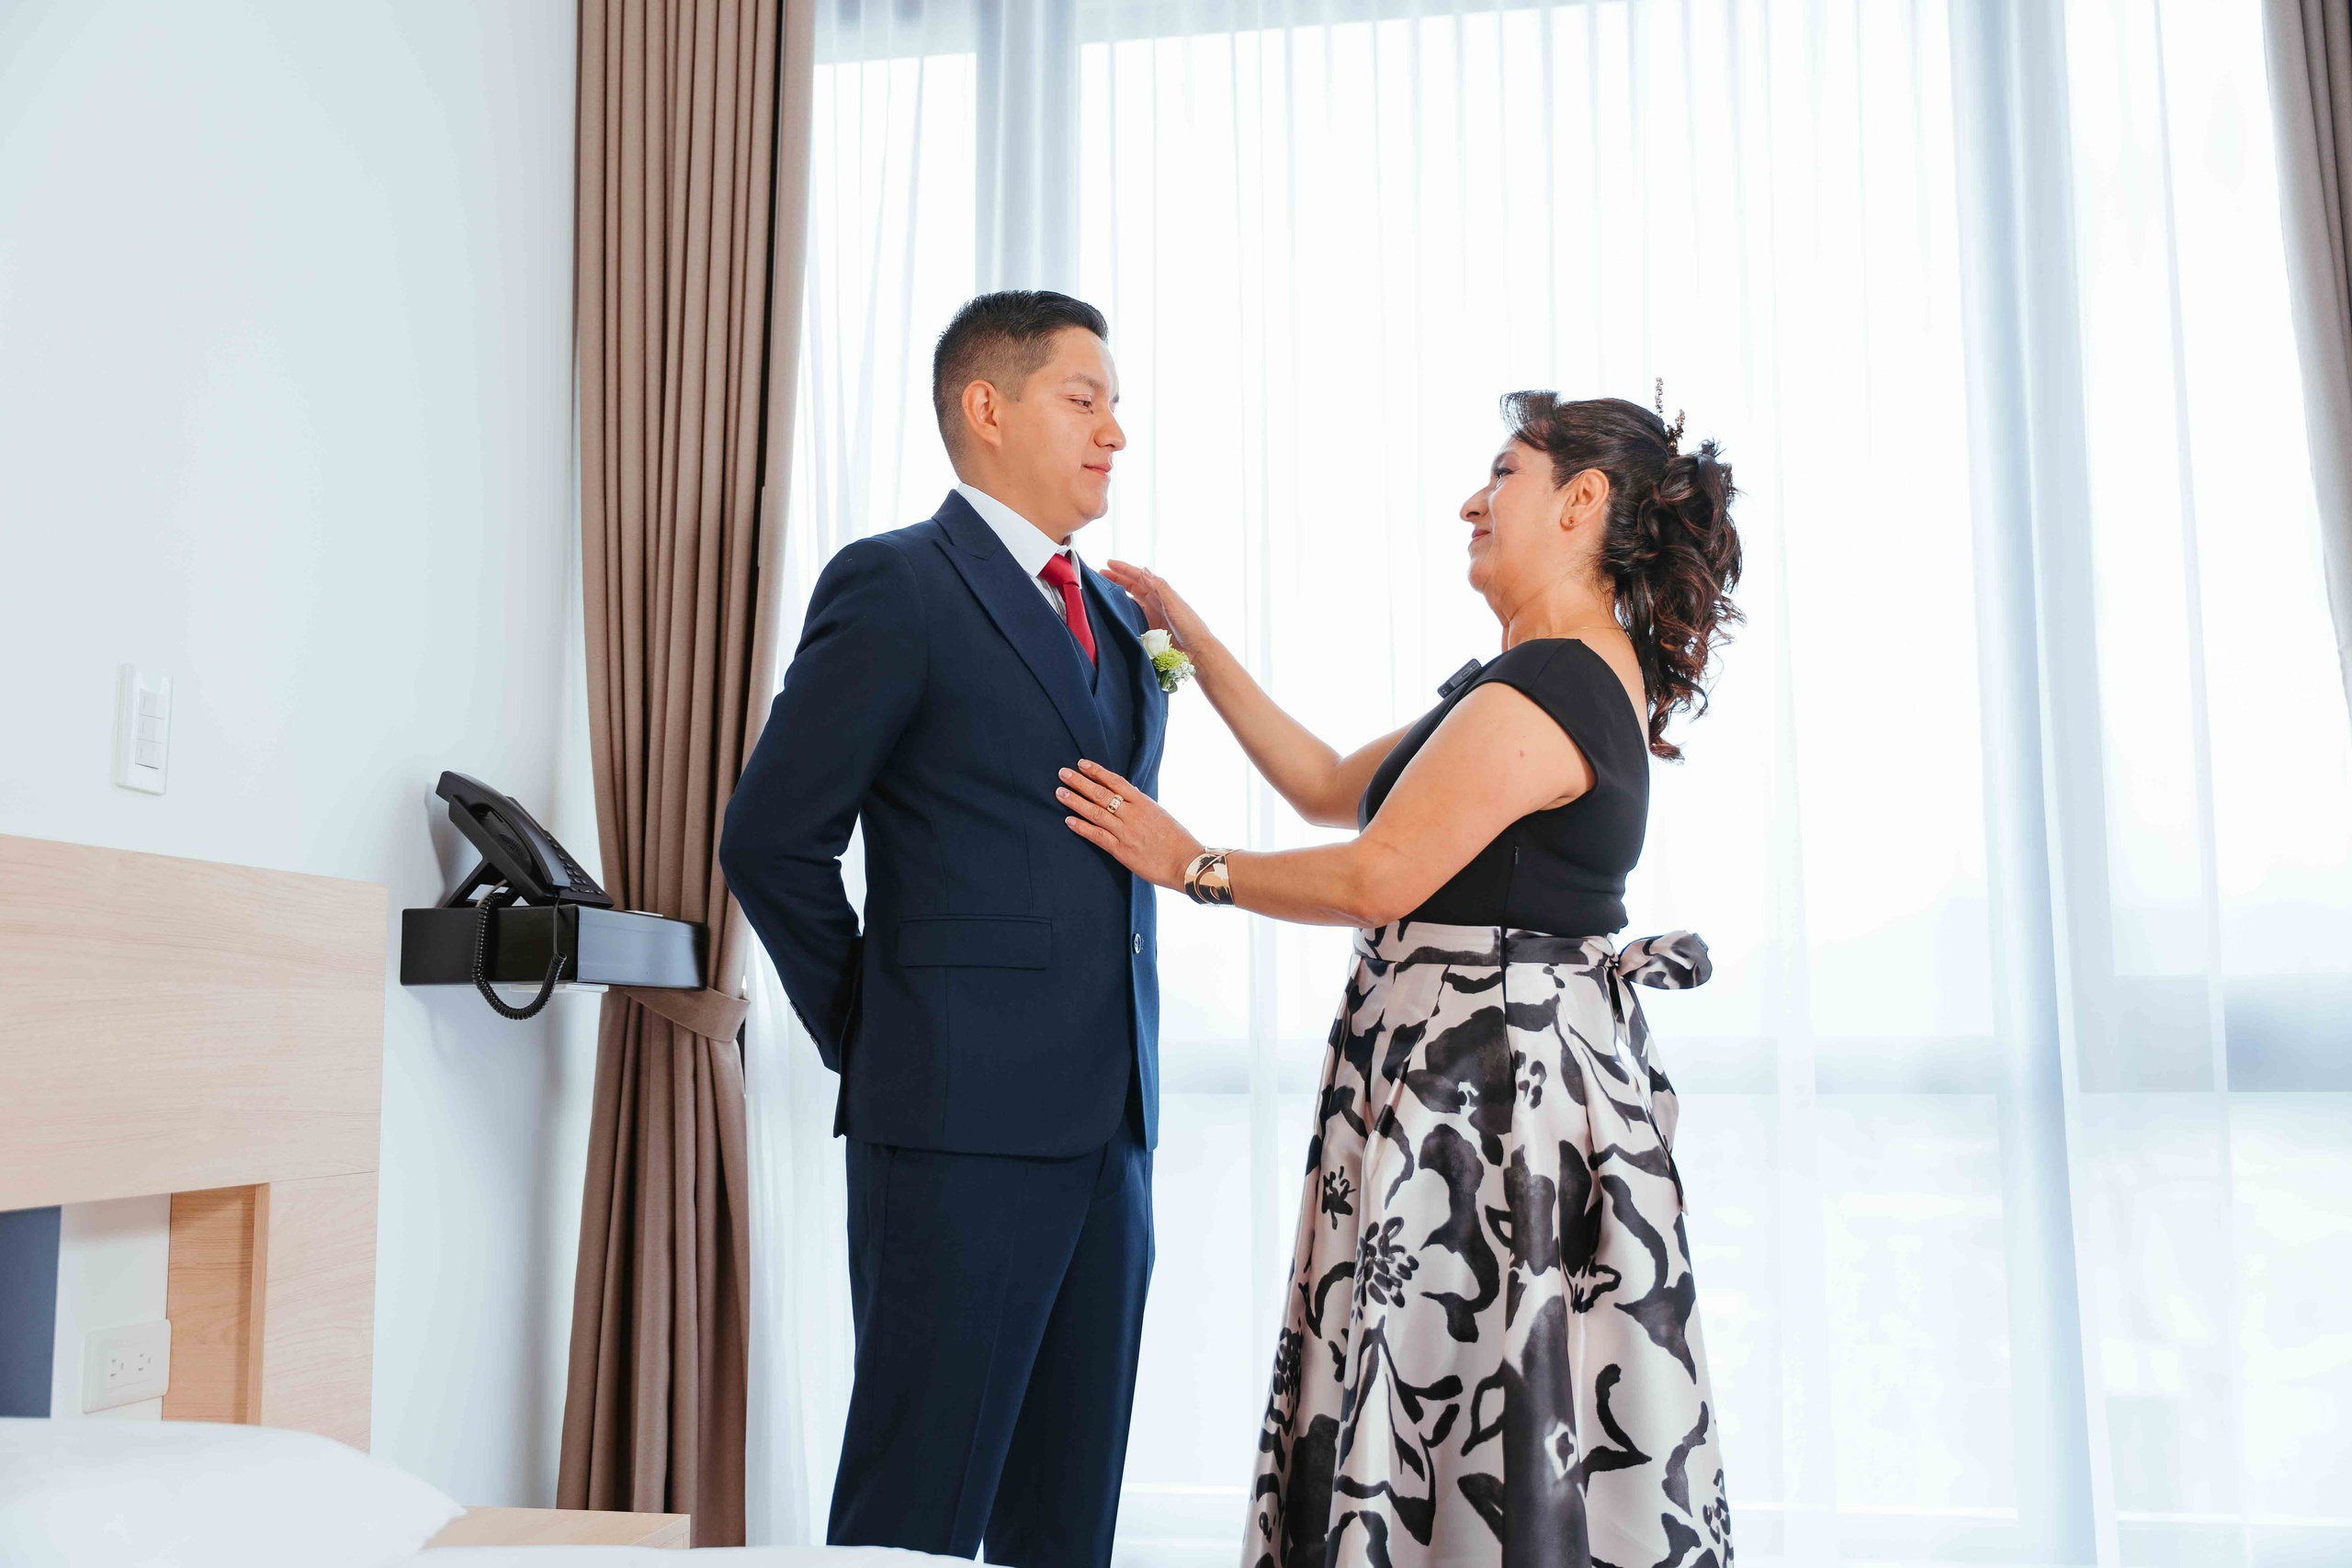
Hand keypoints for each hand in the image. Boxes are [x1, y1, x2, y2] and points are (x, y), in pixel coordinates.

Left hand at [1057, 760, 1200, 889]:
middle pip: (1101, 794)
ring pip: (1095, 812)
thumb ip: (1142, 808)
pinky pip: (1097, 836)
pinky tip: (1068, 820)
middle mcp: (1133, 814)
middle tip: (1063, 773)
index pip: (1116, 782)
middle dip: (1080, 782)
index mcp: (1144, 803)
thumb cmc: (1177, 841)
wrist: (1186, 863)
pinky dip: (1082, 827)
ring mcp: (1126, 832)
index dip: (1097, 772)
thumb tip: (1126, 800)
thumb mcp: (1161, 815)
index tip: (1082, 764)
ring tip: (1060, 792)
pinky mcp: (1122, 851)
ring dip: (1075, 801)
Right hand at [1100, 561, 1213, 656]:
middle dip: (1117, 578)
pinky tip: (1114, 609)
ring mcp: (1152, 614)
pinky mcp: (1150, 627)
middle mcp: (1156, 601)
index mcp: (1161, 592)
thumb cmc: (1189, 625)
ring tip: (1104, 588)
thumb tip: (1143, 570)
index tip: (1108, 563)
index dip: (1124, 569)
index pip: (1139, 577)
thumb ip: (1159, 587)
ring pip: (1131, 599)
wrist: (1196, 649)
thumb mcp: (1173, 603)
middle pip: (1133, 585)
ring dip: (1118, 593)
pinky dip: (1124, 610)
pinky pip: (1133, 615)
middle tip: (1101, 573)